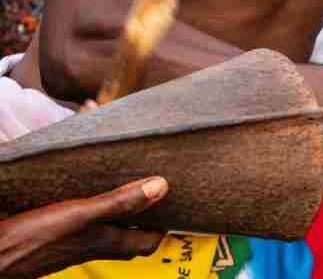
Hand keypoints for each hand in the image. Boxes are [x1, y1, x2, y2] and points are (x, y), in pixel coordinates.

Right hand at [0, 177, 167, 278]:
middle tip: (157, 202)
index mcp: (103, 242)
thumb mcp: (81, 215)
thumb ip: (119, 203)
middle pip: (127, 242)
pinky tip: (86, 203)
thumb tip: (161, 188)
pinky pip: (81, 231)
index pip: (146, 243)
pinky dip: (91, 218)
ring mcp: (69, 247)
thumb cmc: (32, 238)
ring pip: (104, 236)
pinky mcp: (51, 241)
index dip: (164, 230)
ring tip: (128, 196)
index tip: (179, 211)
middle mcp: (89, 247)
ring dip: (119, 219)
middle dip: (144, 225)